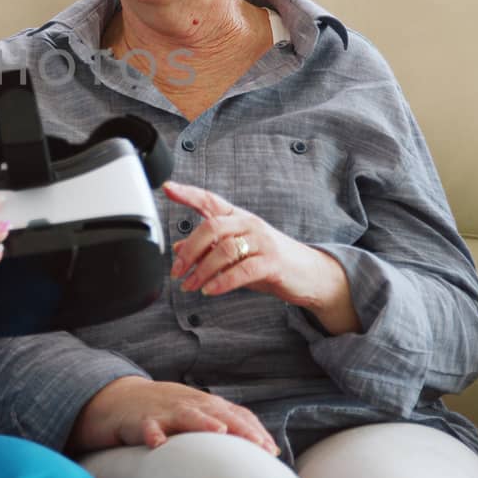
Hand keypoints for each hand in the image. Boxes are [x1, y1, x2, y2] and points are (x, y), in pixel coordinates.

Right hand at [70, 376, 278, 454]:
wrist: (116, 398)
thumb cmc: (163, 411)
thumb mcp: (194, 414)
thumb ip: (223, 426)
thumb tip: (265, 448)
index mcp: (203, 404)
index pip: (235, 413)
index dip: (253, 429)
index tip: (270, 449)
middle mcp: (187, 403)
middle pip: (218, 413)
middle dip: (239, 427)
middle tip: (258, 444)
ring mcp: (164, 410)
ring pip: (186, 414)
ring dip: (202, 422)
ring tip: (219, 432)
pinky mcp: (139, 419)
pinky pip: (146, 426)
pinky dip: (152, 433)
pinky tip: (157, 443)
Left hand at [164, 181, 359, 334]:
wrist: (309, 274)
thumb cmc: (268, 260)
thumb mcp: (235, 252)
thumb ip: (208, 249)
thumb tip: (178, 248)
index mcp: (238, 217)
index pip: (210, 200)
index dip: (188, 193)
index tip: (167, 188)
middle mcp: (249, 224)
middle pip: (212, 227)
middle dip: (190, 249)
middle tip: (176, 270)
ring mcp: (263, 241)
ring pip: (225, 249)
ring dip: (202, 270)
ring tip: (190, 285)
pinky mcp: (272, 262)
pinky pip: (242, 270)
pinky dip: (222, 281)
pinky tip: (210, 290)